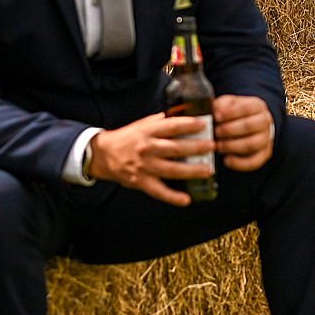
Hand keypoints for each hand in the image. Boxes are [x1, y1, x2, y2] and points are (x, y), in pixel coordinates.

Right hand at [88, 113, 213, 205]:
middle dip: (196, 148)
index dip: (188, 124)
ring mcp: (144, 167)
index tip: (204, 124)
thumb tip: (183, 114)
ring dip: (192, 171)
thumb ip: (160, 122)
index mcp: (147, 132)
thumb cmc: (126, 139)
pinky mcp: (141, 182)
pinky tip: (187, 200)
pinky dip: (173, 197)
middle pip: (175, 148)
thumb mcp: (141, 125)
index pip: (171, 126)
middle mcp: (146, 149)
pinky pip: (159, 192)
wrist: (102, 155)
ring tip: (208, 170)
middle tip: (212, 146)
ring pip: (171, 170)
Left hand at [213, 95, 274, 172]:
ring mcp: (266, 139)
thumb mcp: (229, 103)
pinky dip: (239, 163)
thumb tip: (212, 110)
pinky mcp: (264, 154)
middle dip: (229, 130)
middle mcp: (265, 122)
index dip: (230, 113)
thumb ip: (221, 105)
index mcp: (257, 106)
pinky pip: (254, 161)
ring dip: (232, 146)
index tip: (216, 117)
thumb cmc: (237, 113)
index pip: (246, 108)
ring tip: (218, 146)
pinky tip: (227, 160)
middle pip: (249, 126)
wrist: (252, 125)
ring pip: (251, 144)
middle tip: (215, 132)